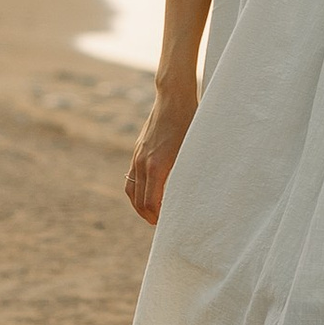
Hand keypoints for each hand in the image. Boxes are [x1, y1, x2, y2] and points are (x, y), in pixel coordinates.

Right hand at [125, 87, 196, 224]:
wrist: (174, 98)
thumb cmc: (190, 123)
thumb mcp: (193, 151)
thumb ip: (188, 174)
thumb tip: (191, 197)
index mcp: (157, 166)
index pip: (151, 204)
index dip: (158, 218)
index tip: (169, 225)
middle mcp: (143, 163)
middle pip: (140, 202)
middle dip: (150, 216)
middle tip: (163, 226)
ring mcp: (138, 157)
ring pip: (131, 191)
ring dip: (140, 206)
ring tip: (152, 215)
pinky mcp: (137, 151)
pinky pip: (130, 179)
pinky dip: (136, 192)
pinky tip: (147, 196)